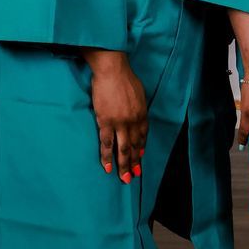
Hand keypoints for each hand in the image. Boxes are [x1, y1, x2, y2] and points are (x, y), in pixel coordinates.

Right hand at [86, 50, 147, 181]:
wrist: (112, 70)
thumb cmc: (124, 77)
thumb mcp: (138, 92)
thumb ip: (137, 105)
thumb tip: (134, 111)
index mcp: (142, 113)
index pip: (142, 135)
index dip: (140, 147)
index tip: (139, 156)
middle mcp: (133, 121)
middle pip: (134, 145)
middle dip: (135, 162)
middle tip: (135, 175)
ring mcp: (120, 123)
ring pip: (122, 149)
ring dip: (124, 165)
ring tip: (124, 178)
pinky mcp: (106, 122)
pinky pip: (106, 144)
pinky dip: (107, 157)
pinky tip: (107, 167)